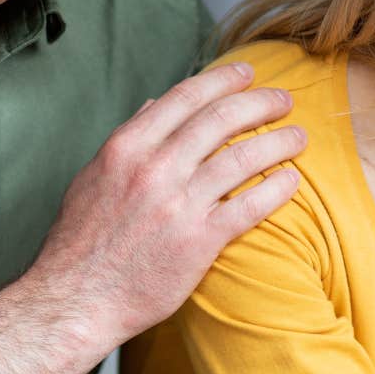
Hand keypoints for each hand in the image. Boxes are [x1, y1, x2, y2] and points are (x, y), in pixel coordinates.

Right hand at [30, 62, 306, 345]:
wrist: (76, 299)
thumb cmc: (82, 241)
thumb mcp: (93, 177)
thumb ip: (128, 139)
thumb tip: (155, 105)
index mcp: (127, 147)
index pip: (186, 97)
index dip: (223, 80)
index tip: (247, 74)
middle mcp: (154, 169)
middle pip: (221, 119)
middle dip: (260, 103)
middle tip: (284, 100)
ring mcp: (178, 205)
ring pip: (242, 158)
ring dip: (278, 142)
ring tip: (298, 137)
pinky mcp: (198, 242)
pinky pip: (249, 207)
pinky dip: (276, 189)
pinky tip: (292, 180)